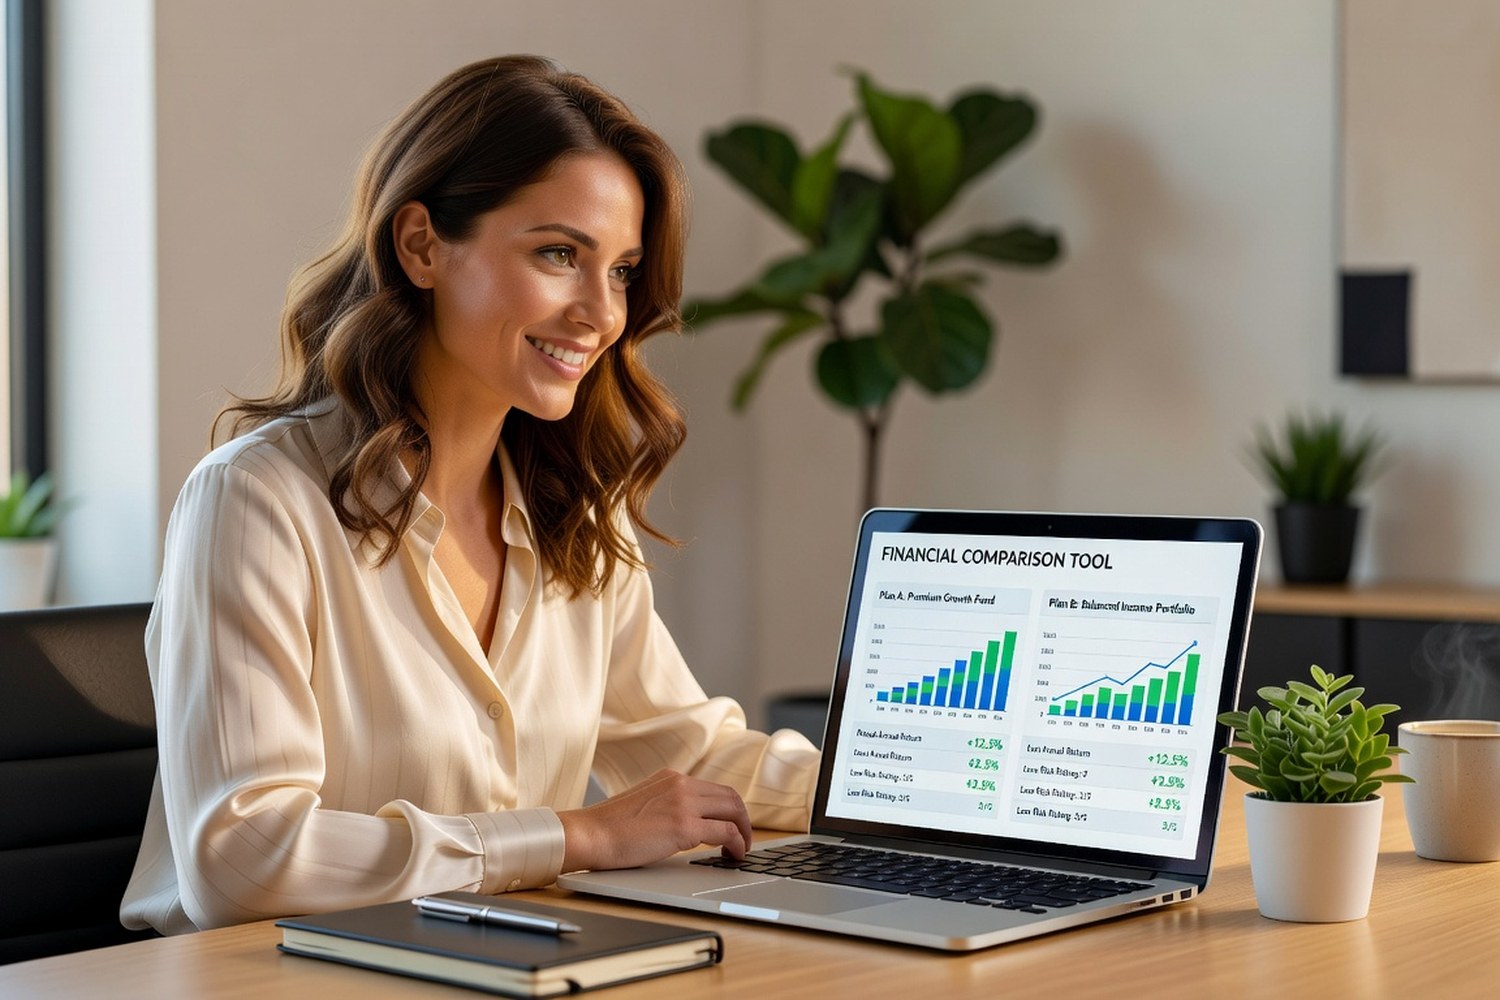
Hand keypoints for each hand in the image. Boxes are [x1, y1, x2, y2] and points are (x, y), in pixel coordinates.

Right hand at [557, 769, 751, 871]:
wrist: (590, 834)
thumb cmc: (609, 828)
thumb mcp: (644, 803)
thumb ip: (667, 805)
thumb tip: (687, 823)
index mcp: (671, 777)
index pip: (714, 788)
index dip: (729, 808)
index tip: (733, 825)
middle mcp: (681, 784)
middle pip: (730, 796)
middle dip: (743, 818)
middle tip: (744, 839)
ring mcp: (684, 803)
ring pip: (733, 810)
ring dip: (744, 831)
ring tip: (742, 849)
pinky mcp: (685, 826)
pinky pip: (726, 833)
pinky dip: (738, 844)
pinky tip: (734, 856)